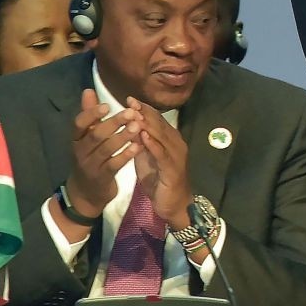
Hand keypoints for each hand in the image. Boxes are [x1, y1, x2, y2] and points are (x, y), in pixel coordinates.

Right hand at [64, 88, 142, 217]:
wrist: (85, 194)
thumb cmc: (90, 158)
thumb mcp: (86, 138)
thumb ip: (89, 115)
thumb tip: (88, 90)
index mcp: (77, 139)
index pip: (79, 124)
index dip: (92, 113)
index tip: (108, 105)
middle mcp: (81, 151)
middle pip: (95, 135)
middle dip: (113, 123)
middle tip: (131, 113)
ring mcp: (91, 165)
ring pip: (106, 149)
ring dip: (122, 137)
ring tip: (137, 126)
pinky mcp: (102, 178)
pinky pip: (114, 165)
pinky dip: (126, 155)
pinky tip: (138, 146)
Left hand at [127, 96, 191, 226]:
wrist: (174, 206)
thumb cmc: (160, 182)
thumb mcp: (146, 159)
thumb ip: (141, 143)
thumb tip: (129, 126)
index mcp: (170, 140)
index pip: (157, 120)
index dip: (144, 109)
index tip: (129, 99)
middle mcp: (175, 143)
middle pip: (159, 124)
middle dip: (144, 112)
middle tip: (130, 101)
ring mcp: (176, 155)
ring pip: (161, 136)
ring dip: (147, 124)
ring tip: (134, 114)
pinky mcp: (173, 168)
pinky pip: (161, 154)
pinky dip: (152, 143)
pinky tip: (143, 136)